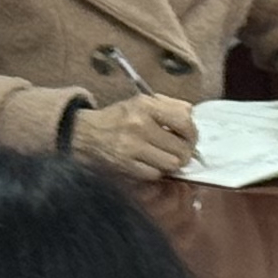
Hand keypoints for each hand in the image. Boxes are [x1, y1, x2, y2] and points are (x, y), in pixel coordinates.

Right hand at [70, 95, 201, 181]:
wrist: (85, 134)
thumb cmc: (117, 118)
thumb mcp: (140, 102)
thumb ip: (169, 105)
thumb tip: (192, 116)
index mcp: (145, 106)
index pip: (185, 122)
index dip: (192, 134)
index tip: (189, 137)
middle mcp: (139, 125)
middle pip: (181, 147)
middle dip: (184, 152)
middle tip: (179, 151)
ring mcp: (132, 147)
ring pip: (171, 164)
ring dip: (171, 163)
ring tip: (163, 157)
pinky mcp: (126, 165)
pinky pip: (155, 174)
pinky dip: (155, 171)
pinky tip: (149, 163)